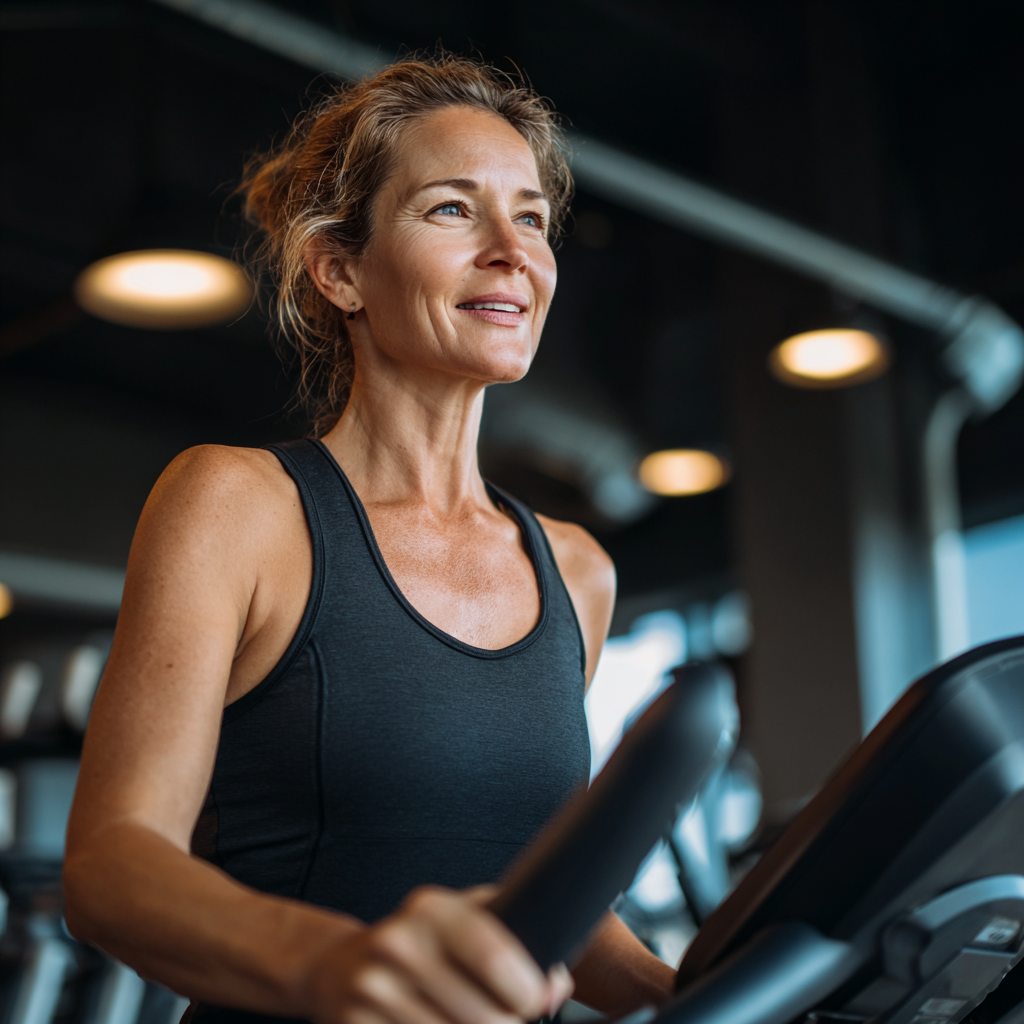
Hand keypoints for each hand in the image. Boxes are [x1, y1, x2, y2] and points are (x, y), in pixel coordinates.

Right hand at [303, 885, 573, 1023]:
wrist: (340, 968)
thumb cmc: (422, 943)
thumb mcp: (462, 919)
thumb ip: (516, 934)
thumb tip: (558, 982)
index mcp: (430, 908)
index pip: (495, 957)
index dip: (528, 990)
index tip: (537, 999)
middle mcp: (399, 944)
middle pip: (484, 1017)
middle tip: (510, 1018)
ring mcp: (374, 991)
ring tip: (476, 1020)